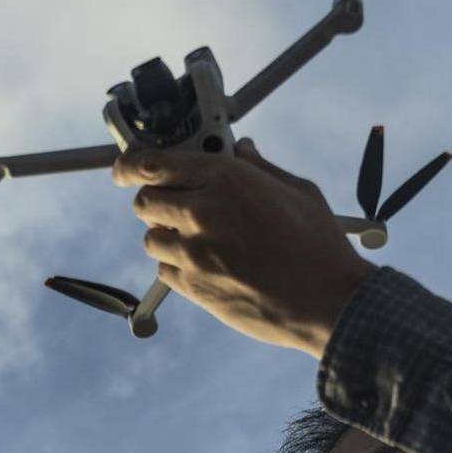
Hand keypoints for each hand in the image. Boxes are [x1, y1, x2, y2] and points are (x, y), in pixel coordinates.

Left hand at [114, 138, 376, 356]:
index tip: (123, 168)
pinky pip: (163, 270)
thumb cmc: (319, 246)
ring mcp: (194, 252)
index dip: (130, 164)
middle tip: (175, 206)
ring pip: (150, 238)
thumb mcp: (297, 191)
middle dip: (156, 200)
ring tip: (197, 240)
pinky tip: (204, 265)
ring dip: (165, 236)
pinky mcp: (194, 287)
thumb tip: (242, 150)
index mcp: (226, 178)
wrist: (328, 302)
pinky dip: (175, 266)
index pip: (153, 163)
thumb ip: (260, 167)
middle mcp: (202, 211)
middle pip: (145, 200)